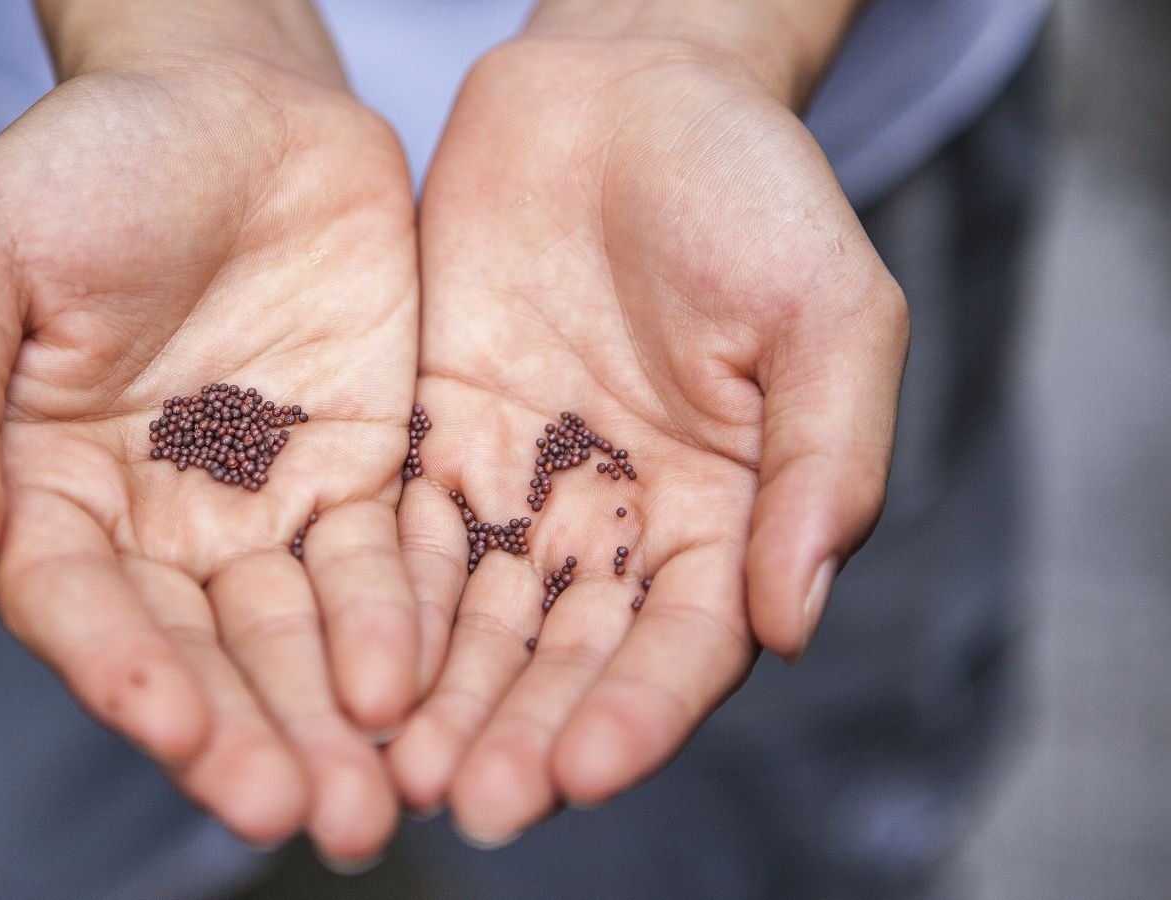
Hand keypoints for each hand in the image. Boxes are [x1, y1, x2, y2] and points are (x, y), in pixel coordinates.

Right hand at [0, 18, 418, 862]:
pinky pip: (382, 566)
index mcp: (46, 491)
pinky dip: (399, 628)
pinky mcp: (356, 477)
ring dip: (331, 721)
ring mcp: (261, 507)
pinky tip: (419, 689)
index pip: (80, 608)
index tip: (169, 726)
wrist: (231, 98)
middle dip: (248, 736)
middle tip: (303, 814)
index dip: (121, 673)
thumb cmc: (85, 164)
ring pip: (297, 637)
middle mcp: (155, 525)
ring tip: (370, 802)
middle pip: (200, 654)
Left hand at [389, 16, 905, 842]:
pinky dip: (373, 603)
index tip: (581, 771)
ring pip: (473, 620)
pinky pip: (396, 535)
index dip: (637, 713)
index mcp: (724, 514)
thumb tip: (797, 619)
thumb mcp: (829, 310)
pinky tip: (342, 662)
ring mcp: (518, 487)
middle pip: (565, 658)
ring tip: (393, 767)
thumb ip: (828, 462)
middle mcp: (614, 525)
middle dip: (520, 732)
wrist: (627, 86)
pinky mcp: (431, 440)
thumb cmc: (751, 187)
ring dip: (439, 698)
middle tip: (468, 801)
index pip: (682, 645)